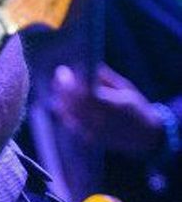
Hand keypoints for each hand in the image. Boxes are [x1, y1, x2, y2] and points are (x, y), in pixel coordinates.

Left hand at [50, 63, 164, 155]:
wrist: (145, 136)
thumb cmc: (136, 108)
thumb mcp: (126, 88)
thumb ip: (106, 77)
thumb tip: (89, 63)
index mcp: (112, 105)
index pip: (84, 93)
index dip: (70, 83)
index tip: (64, 71)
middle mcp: (101, 120)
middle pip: (72, 103)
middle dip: (62, 88)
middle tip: (59, 75)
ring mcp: (93, 131)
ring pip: (68, 115)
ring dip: (60, 99)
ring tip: (58, 87)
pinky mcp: (89, 138)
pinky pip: (70, 124)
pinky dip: (64, 112)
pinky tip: (62, 101)